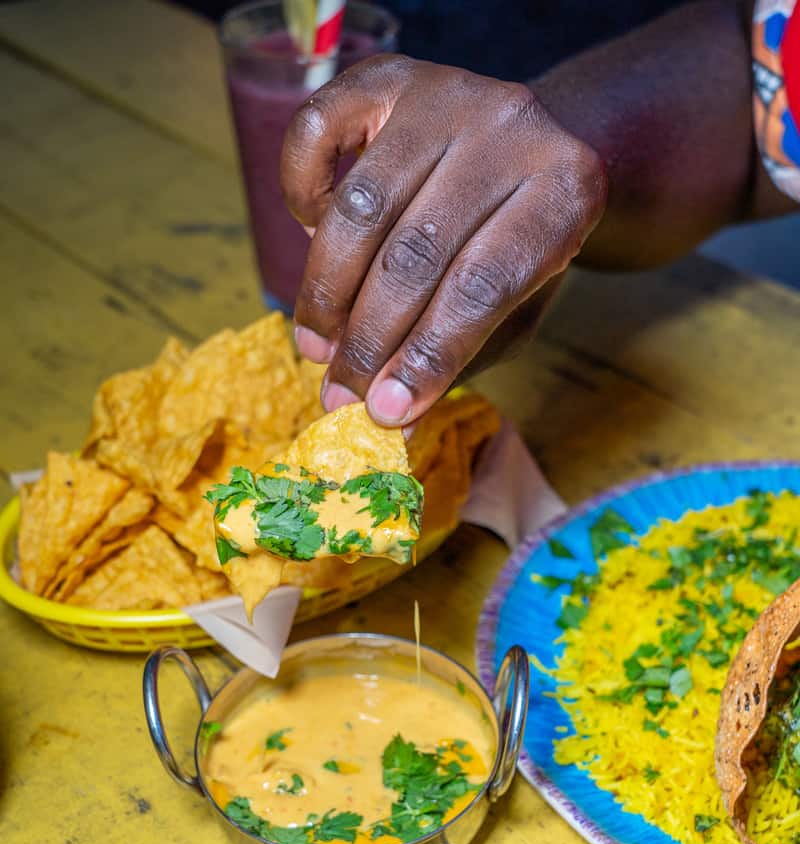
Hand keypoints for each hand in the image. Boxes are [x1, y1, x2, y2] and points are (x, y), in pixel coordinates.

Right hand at [281, 55, 606, 425]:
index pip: (483, 286)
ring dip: (328, 290)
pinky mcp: (389, 74)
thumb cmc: (518, 246)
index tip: (386, 410)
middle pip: (416, 252)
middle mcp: (510, 127)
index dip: (428, 355)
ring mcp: (446, 92)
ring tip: (318, 345)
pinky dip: (300, 192)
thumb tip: (388, 414)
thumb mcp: (518, 307)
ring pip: (362, 206)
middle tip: (340, 392)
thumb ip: (461, 356)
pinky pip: (316, 130)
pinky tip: (312, 237)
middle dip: (369, 339)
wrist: (532, 149)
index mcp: (565, 190)